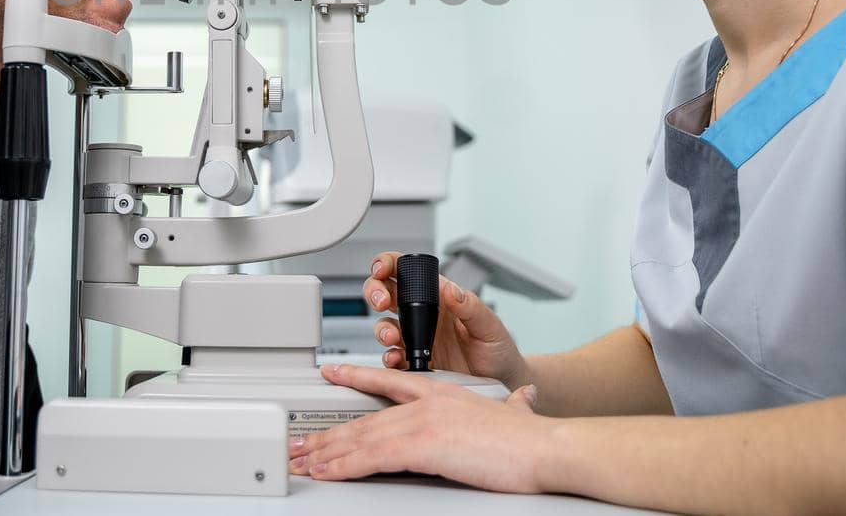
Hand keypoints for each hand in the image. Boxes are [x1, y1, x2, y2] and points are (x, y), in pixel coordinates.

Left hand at [291, 363, 550, 491]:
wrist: (544, 447)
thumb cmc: (532, 439)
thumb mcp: (516, 415)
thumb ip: (514, 406)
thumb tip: (525, 399)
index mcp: (443, 393)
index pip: (389, 382)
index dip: (356, 378)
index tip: (331, 374)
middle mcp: (427, 403)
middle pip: (365, 418)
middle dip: (328, 433)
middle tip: (301, 443)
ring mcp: (423, 422)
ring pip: (361, 437)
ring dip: (327, 452)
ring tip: (302, 461)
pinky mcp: (423, 445)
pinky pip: (372, 457)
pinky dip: (345, 466)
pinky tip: (328, 472)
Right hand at [362, 252, 529, 390]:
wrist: (502, 382)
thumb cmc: (499, 350)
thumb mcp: (490, 326)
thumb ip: (471, 306)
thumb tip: (450, 290)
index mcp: (440, 297)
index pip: (408, 271)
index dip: (389, 264)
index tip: (381, 269)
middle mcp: (424, 315)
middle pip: (386, 293)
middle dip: (375, 291)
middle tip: (380, 301)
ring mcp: (417, 338)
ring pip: (384, 324)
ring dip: (382, 329)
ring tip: (392, 338)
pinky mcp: (414, 362)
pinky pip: (392, 357)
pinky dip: (388, 358)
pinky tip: (396, 360)